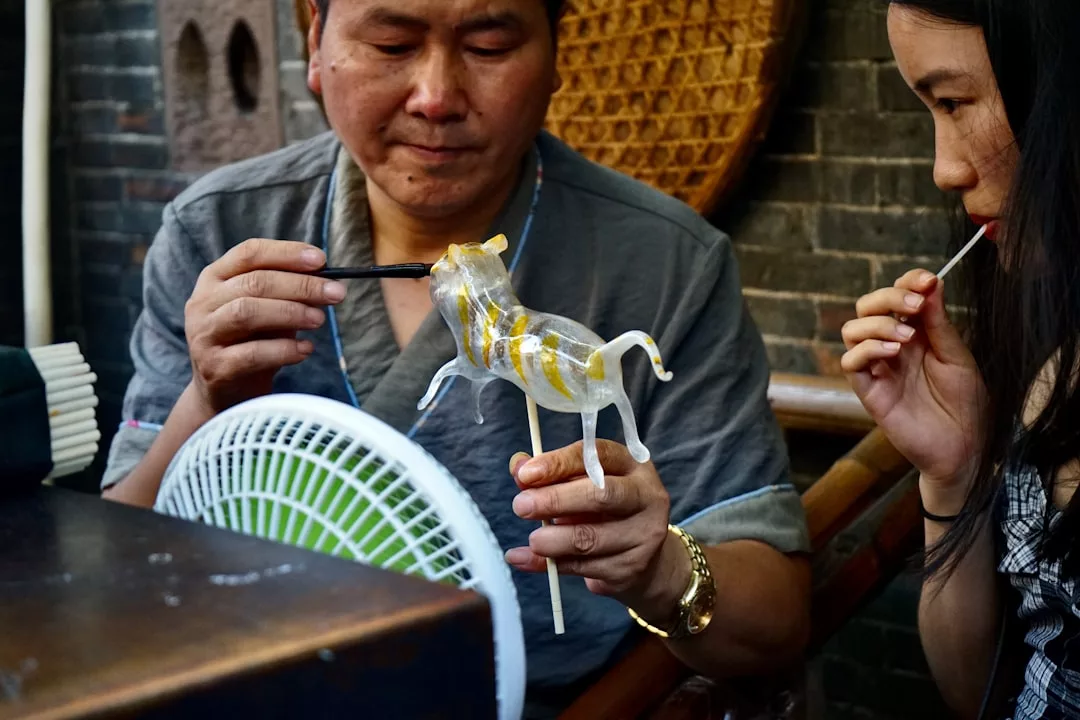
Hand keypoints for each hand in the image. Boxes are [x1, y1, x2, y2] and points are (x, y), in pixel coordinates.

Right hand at [185, 238, 344, 413]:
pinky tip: (306, 349)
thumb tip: (328, 282)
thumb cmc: (251, 342)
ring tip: (320, 319)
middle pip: (253, 283)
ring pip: (247, 313)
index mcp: (215, 278)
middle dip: (300, 285)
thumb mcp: (270, 312)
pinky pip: (252, 354)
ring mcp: (204, 335)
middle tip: (335, 293)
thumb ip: (290, 294)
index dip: (286, 253)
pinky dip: (284, 350)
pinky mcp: (214, 367)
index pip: (249, 253)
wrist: (225, 392)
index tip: (321, 260)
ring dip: (291, 313)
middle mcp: (203, 302)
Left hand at [505, 440, 688, 617]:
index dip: (558, 463)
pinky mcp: (631, 568)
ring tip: (532, 539)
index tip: (525, 474)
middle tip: (521, 505)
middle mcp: (646, 496)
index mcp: (633, 465)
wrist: (643, 557)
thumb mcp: (582, 483)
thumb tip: (518, 468)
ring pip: (591, 538)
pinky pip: (583, 567)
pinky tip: (523, 558)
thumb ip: (551, 473)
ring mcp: (643, 534)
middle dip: (556, 500)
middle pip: (601, 495)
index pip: (597, 455)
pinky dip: (548, 564)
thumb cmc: (605, 510)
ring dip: (553, 540)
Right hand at [841, 269, 985, 497]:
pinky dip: (867, 349)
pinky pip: (851, 362)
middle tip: (914, 305)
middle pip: (867, 306)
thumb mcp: (958, 355)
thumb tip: (932, 283)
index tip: (927, 280)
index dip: (906, 281)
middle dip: (888, 297)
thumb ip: (940, 323)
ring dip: (877, 323)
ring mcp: (878, 368)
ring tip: (906, 336)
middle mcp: (892, 346)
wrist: (966, 447)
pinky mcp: (869, 391)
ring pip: (852, 329)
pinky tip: (893, 352)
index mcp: (916, 334)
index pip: (898, 296)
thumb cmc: (966, 403)